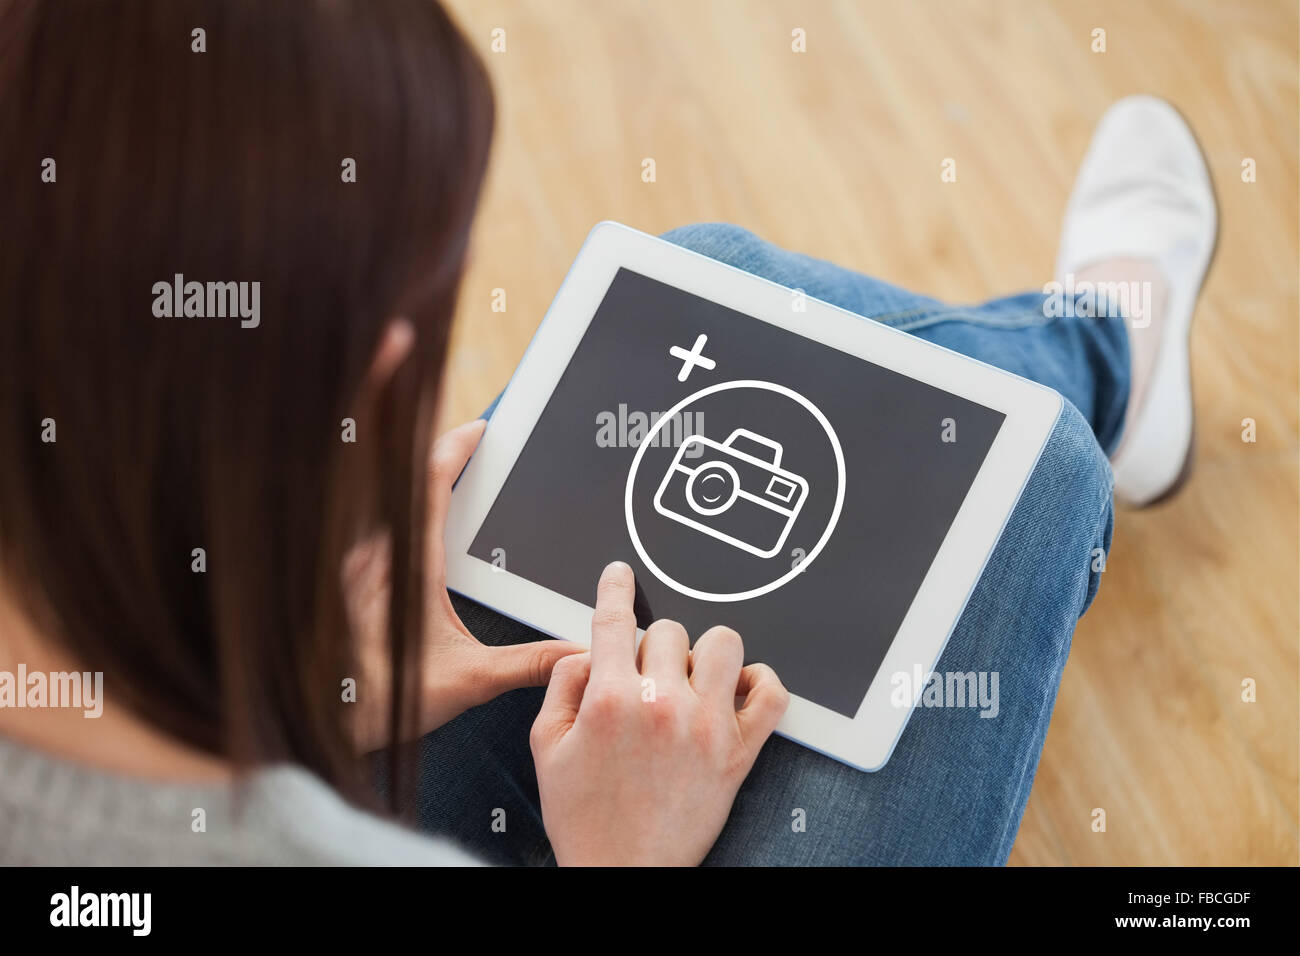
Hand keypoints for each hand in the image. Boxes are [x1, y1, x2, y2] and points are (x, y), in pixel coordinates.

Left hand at [346, 419, 583, 751]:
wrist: (324, 720)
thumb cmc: (384, 698)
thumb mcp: (468, 679)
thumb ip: (527, 663)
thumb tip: (577, 652)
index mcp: (411, 564)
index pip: (431, 483)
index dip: (456, 448)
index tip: (481, 429)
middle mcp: (377, 554)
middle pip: (401, 478)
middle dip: (431, 450)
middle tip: (465, 440)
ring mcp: (355, 565)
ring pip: (380, 499)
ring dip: (408, 479)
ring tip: (438, 467)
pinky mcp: (343, 581)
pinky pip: (369, 526)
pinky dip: (391, 508)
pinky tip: (407, 525)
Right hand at [530, 561, 788, 865]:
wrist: (623, 873)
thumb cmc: (586, 819)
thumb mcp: (546, 747)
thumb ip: (562, 686)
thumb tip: (587, 651)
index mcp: (610, 699)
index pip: (615, 619)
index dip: (615, 587)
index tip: (620, 574)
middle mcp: (662, 705)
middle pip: (669, 630)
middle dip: (654, 646)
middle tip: (646, 675)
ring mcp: (706, 726)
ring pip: (722, 644)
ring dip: (704, 653)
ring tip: (691, 678)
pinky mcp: (739, 753)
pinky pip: (770, 694)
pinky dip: (760, 682)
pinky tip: (739, 688)